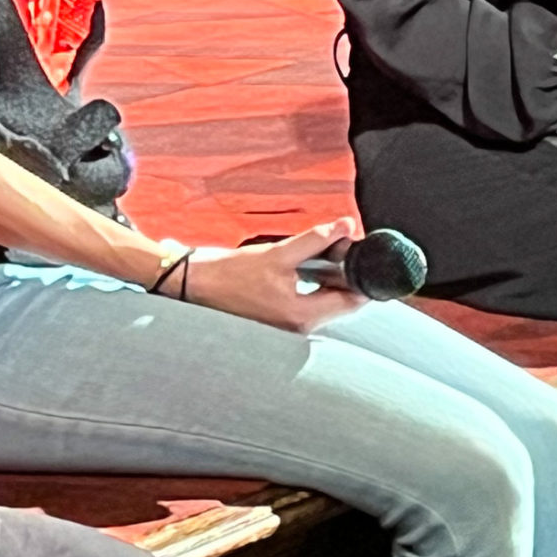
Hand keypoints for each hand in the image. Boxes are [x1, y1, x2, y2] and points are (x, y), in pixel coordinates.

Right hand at [180, 218, 365, 332]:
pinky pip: (307, 305)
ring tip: (317, 255)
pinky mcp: (278, 321)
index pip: (351, 302)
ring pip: (324, 303)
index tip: (362, 255)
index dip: (362, 277)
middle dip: (343, 275)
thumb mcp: (278, 253)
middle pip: (339, 304)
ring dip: (327, 280)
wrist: (194, 284)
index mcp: (301, 316)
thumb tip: (345, 227)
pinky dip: (312, 286)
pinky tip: (301, 269)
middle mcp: (298, 329)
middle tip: (338, 247)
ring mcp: (288, 328)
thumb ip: (315, 240)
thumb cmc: (230, 272)